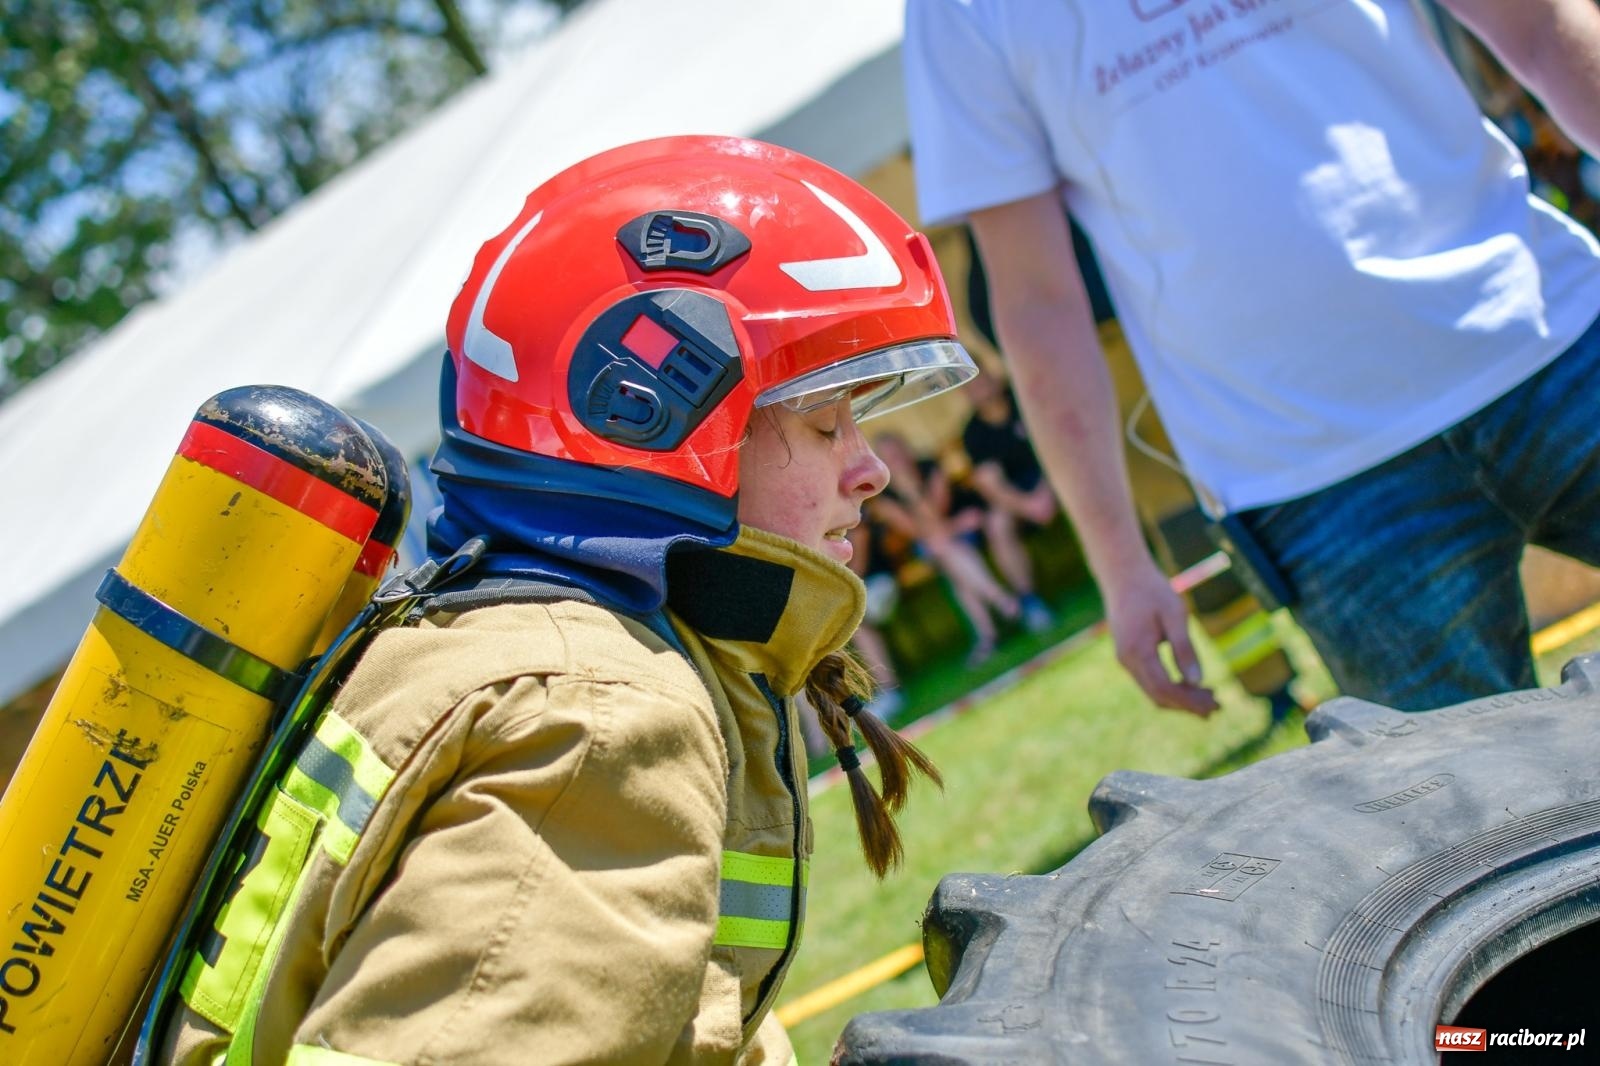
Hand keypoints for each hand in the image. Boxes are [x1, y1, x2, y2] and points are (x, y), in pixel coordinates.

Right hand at [1103, 559, 1218, 715]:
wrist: (1122, 574)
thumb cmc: (1152, 590)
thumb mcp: (1175, 614)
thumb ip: (1184, 648)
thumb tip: (1197, 682)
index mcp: (1138, 651)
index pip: (1165, 689)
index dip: (1190, 701)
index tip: (1214, 704)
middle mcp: (1127, 660)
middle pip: (1158, 696)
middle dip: (1188, 705)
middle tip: (1217, 707)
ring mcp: (1125, 659)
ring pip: (1153, 691)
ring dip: (1180, 699)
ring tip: (1208, 700)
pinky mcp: (1127, 655)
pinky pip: (1149, 681)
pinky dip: (1170, 689)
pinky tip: (1189, 686)